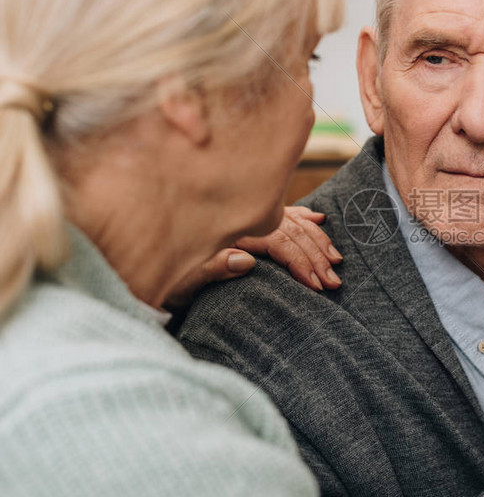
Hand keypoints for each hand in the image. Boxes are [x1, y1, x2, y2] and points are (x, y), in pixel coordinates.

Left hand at [164, 206, 341, 310]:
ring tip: (335, 258)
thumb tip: (247, 260)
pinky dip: (302, 216)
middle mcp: (238, 218)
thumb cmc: (157, 278)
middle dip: (315, 256)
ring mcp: (241, 216)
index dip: (301, 263)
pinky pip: (280, 212)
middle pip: (288, 231)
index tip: (317, 285)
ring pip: (289, 222)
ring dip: (315, 240)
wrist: (136, 260)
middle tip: (335, 281)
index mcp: (227, 231)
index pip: (277, 242)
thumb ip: (210, 269)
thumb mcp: (177, 281)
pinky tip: (318, 219)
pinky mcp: (242, 219)